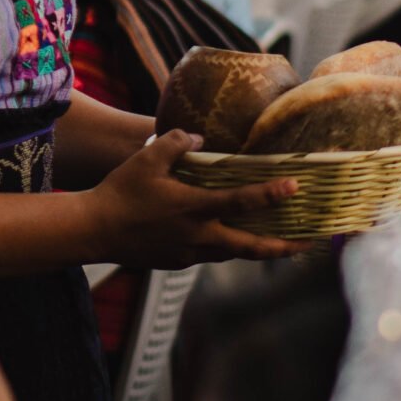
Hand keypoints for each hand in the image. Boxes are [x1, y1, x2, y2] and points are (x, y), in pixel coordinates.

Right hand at [84, 131, 309, 267]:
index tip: (295, 187)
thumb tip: (196, 138)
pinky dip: (226, 247)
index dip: (271, 194)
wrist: (92, 231)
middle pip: (250, 247)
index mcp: (194, 208)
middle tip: (308, 242)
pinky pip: (209, 254)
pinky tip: (228, 237)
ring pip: (232, 253)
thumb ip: (175, 143)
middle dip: (282, 246)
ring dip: (258, 249)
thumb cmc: (120, 192)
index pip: (242, 202)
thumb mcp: (147, 158)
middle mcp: (198, 236)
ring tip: (280, 243)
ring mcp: (188, 253)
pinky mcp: (177, 262)